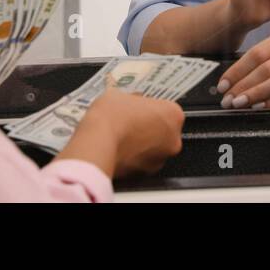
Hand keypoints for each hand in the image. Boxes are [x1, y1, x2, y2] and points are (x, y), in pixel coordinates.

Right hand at [63, 89, 184, 179]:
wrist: (96, 145)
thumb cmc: (110, 118)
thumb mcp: (120, 95)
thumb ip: (133, 98)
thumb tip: (131, 101)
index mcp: (174, 115)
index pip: (166, 109)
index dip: (150, 108)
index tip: (139, 109)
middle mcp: (173, 139)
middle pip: (164, 131)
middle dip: (149, 128)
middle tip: (130, 123)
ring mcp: (160, 159)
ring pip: (154, 149)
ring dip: (141, 144)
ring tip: (122, 137)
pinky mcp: (145, 174)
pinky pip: (141, 163)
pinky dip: (133, 159)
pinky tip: (118, 150)